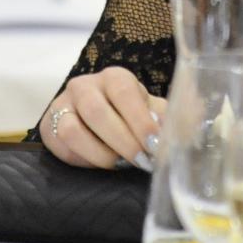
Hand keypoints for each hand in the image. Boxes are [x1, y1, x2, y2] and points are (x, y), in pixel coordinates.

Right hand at [40, 66, 165, 169]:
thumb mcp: (155, 111)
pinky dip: (83, 160)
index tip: (154, 143)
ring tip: (119, 164)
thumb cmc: (133, 116)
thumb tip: (193, 119)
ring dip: (99, 153)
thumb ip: (175, 115)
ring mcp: (62, 106)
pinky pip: (61, 147)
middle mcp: (85, 86)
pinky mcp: (48, 127)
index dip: (139, 119)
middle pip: (96, 112)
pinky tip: (100, 164)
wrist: (103, 123)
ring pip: (72, 130)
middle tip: (141, 161)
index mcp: (114, 78)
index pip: (124, 92)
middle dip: (122, 141)